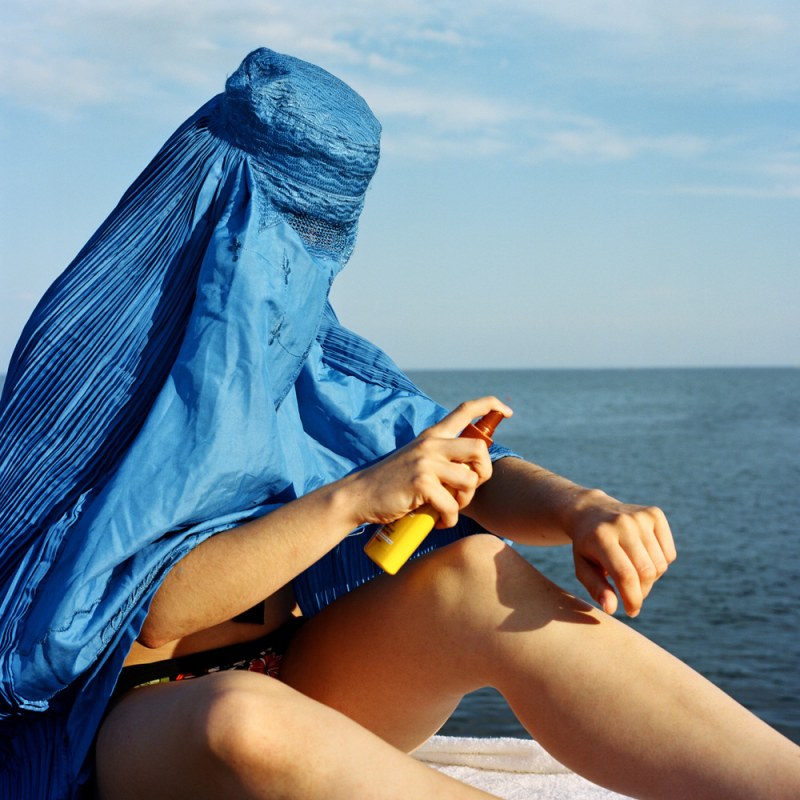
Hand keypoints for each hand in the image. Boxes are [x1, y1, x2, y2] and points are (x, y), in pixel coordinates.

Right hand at [351, 397, 512, 529]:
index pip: (465, 410)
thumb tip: (471, 474)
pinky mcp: (421, 484)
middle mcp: (431, 444)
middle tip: (468, 490)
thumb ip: (441, 459)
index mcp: (432, 435)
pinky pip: (452, 506)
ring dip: (464, 502)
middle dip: (483, 473)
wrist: (360, 496)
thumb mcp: (417, 461)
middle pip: (479, 449)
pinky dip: (448, 519)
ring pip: (469, 481)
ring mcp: (426, 462)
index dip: (491, 406)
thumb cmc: (391, 485)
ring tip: (448, 508)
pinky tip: (437, 521)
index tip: (507, 412)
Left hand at [567, 490, 675, 616]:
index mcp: (601, 536)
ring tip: (634, 575)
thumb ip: (596, 588)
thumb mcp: (583, 566)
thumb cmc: (587, 546)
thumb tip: (611, 609)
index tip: (631, 612)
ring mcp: (640, 516)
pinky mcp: (655, 514)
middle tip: (632, 596)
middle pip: (646, 572)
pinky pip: (669, 554)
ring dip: (651, 579)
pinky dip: (660, 565)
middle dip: (641, 592)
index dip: (632, 599)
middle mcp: (622, 523)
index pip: (625, 575)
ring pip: (660, 565)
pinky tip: (643, 559)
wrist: (591, 511)